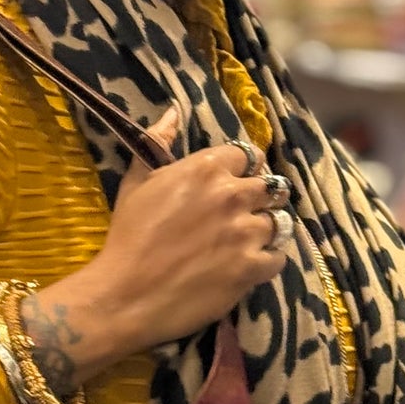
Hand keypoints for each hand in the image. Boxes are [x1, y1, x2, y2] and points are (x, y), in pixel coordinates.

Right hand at [20, 108, 286, 394]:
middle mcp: (233, 194)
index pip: (247, 155)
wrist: (125, 295)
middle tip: (242, 216)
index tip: (233, 184)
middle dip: (260, 199)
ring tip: (247, 242)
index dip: (242, 170)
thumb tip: (174, 109)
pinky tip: (249, 266)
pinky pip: (278, 258)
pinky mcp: (252, 269)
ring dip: (266, 231)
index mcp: (207, 168)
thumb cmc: (128, 237)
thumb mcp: (136, 181)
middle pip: (270, 187)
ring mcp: (246, 233)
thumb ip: (159, 141)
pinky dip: (267, 262)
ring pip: (278, 223)